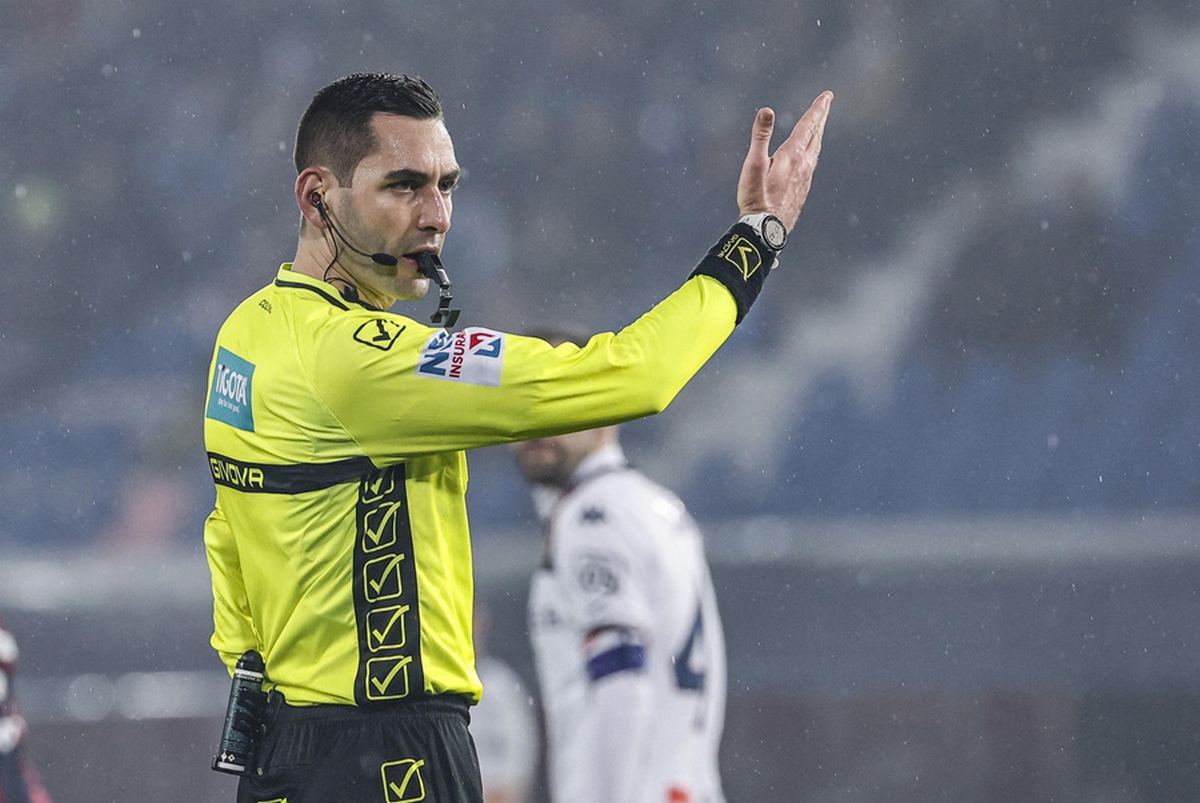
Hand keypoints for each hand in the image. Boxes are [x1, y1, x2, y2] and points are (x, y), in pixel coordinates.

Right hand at [736, 91, 832, 230]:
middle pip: (816, 135)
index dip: (817, 109)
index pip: (809, 125)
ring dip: (818, 133)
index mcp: (793, 155)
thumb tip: (767, 111)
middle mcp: (805, 165)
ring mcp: (806, 178)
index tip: (827, 96)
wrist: (766, 228)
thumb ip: (761, 136)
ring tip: (819, 125)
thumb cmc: (756, 198)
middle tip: (827, 102)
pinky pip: (812, 162)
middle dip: (821, 117)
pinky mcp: (803, 189)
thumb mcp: (754, 165)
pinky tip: (810, 155)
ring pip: (816, 149)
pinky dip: (814, 150)